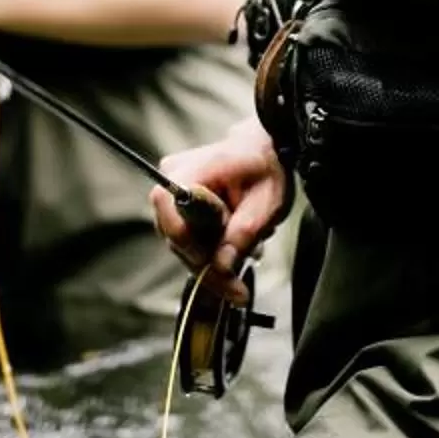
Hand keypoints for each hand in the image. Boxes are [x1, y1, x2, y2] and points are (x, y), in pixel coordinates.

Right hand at [153, 119, 288, 305]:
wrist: (267, 148)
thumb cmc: (269, 168)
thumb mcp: (268, 202)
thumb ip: (243, 233)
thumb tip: (221, 266)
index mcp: (199, 166)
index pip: (169, 207)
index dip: (186, 242)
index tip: (213, 264)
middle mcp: (175, 172)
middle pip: (173, 232)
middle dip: (205, 264)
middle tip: (236, 288)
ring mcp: (172, 185)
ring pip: (178, 239)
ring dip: (208, 260)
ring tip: (241, 266)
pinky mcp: (176, 199)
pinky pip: (184, 233)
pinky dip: (207, 249)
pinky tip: (231, 253)